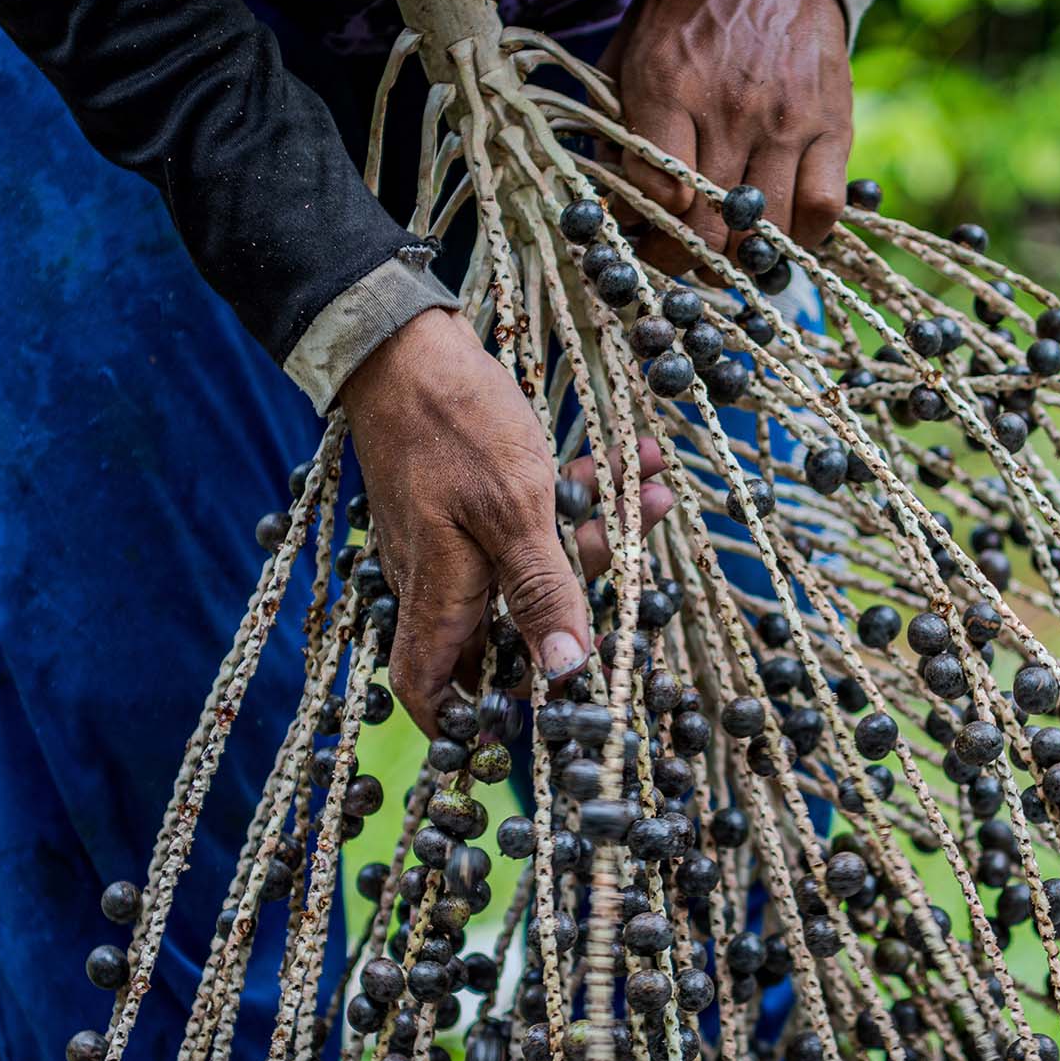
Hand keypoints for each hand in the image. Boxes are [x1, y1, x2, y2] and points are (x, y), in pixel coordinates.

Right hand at [339, 308, 674, 734]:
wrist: (405, 340)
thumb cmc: (453, 424)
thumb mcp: (515, 511)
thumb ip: (542, 593)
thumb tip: (568, 676)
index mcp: (437, 596)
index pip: (431, 690)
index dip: (474, 720)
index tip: (540, 717)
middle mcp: (437, 579)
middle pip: (512, 624)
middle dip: (584, 595)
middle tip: (640, 554)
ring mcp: (452, 539)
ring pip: (532, 563)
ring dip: (595, 532)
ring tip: (653, 488)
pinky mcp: (467, 500)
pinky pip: (529, 519)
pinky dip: (574, 498)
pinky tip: (625, 460)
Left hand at [604, 0, 851, 273]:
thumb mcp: (634, 35)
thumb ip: (615, 110)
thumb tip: (609, 187)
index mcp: (669, 83)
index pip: (653, 192)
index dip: (640, 228)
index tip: (638, 234)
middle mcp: (729, 109)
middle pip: (705, 226)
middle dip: (683, 261)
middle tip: (676, 262)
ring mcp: (787, 122)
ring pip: (762, 232)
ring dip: (739, 261)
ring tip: (725, 258)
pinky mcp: (833, 126)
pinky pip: (823, 209)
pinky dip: (802, 240)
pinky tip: (782, 239)